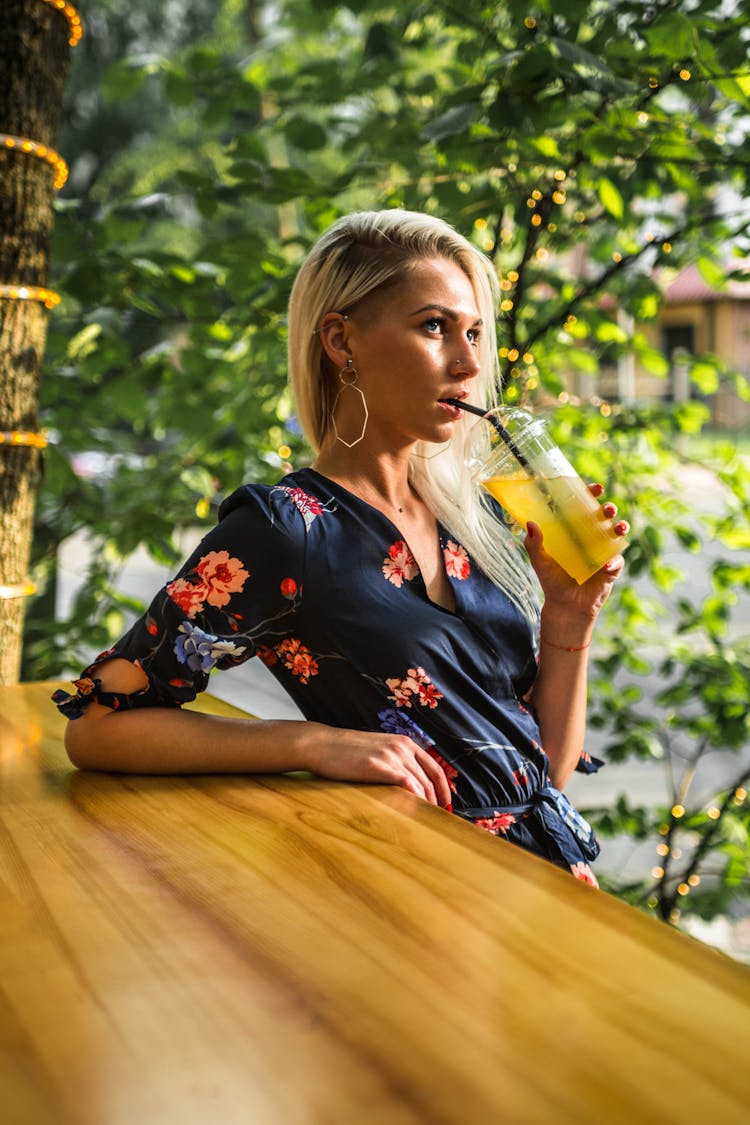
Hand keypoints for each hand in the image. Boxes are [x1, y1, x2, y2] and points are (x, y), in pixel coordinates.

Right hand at [305, 725, 453, 808]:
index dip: (444, 789)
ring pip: (420, 784)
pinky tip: (415, 812)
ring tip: (428, 822)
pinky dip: (415, 799)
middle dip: (438, 801)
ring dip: (427, 805)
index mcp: (404, 742)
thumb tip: (408, 784)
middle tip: (438, 820)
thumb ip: (394, 761)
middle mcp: (402, 747)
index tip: (446, 806)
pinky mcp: (378, 766)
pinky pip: (406, 784)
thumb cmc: (346, 752)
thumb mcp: (377, 750)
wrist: (322, 745)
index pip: (435, 768)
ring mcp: (390, 755)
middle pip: (430, 779)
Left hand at [524, 482, 626, 624]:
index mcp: (575, 530)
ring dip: (621, 527)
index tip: (595, 488)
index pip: (585, 506)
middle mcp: (592, 536)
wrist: (565, 605)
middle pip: (605, 516)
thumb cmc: (552, 579)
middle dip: (609, 508)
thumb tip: (530, 523)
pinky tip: (606, 565)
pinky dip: (613, 561)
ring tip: (618, 527)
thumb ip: (534, 543)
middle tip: (606, 508)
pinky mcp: (612, 568)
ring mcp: (604, 551)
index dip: (591, 495)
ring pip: (618, 533)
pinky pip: (617, 561)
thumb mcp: (540, 561)